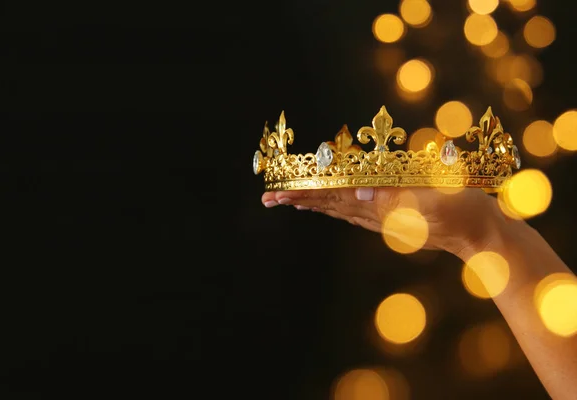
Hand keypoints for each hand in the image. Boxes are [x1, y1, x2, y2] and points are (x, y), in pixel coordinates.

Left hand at [261, 187, 508, 257]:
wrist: (482, 234)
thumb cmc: (463, 213)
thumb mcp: (431, 201)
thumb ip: (395, 197)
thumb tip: (358, 192)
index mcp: (381, 207)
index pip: (333, 199)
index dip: (305, 194)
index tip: (278, 194)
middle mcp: (376, 214)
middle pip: (329, 205)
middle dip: (299, 200)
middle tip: (269, 198)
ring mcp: (384, 217)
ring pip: (339, 208)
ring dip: (313, 203)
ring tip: (290, 201)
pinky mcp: (394, 215)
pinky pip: (356, 210)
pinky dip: (336, 205)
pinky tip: (331, 204)